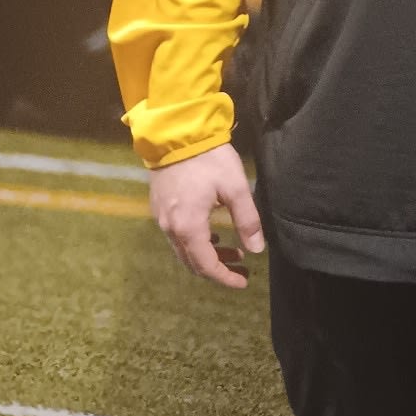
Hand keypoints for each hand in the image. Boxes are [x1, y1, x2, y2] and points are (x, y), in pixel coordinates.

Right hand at [148, 143, 264, 289]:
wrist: (175, 133)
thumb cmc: (209, 159)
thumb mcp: (235, 188)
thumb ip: (247, 221)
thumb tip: (257, 249)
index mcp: (188, 227)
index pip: (206, 265)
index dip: (225, 278)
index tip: (243, 282)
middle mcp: (170, 228)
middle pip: (192, 263)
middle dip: (218, 270)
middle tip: (242, 269)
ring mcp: (161, 218)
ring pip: (184, 250)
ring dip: (208, 256)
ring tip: (234, 253)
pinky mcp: (159, 207)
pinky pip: (177, 236)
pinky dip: (196, 243)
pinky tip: (214, 235)